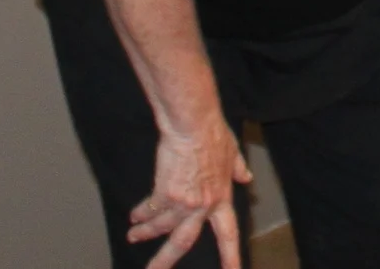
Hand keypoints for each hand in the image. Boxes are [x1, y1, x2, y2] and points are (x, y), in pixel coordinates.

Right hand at [128, 124, 251, 268]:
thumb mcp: (232, 151)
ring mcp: (184, 203)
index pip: (228, 233)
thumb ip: (237, 168)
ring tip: (133, 236)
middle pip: (184, 242)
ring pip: (161, 228)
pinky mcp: (166, 194)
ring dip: (145, 233)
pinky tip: (134, 217)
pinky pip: (150, 210)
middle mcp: (204, 206)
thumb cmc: (212, 133)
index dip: (231, 255)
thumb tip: (246, 177)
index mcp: (221, 198)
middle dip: (167, 260)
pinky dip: (141, 215)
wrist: (193, 124)